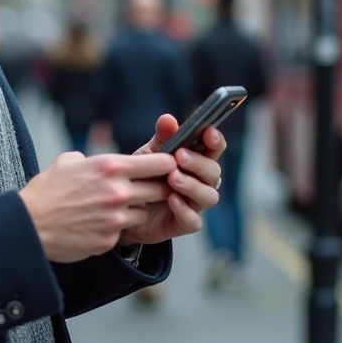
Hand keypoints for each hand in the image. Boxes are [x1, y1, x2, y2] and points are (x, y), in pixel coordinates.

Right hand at [19, 151, 175, 262]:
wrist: (29, 224)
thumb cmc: (46, 191)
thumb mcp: (68, 161)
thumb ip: (91, 159)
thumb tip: (97, 161)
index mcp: (110, 166)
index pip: (159, 163)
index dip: (166, 165)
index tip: (166, 167)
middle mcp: (118, 191)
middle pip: (160, 190)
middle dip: (158, 190)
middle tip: (151, 189)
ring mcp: (116, 218)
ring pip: (145, 213)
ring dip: (138, 211)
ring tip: (119, 208)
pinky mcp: (110, 239)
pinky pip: (125, 232)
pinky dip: (118, 228)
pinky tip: (101, 224)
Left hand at [118, 114, 225, 246]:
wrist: (125, 207)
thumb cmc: (144, 176)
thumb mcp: (149, 154)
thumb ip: (162, 138)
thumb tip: (168, 119)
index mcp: (196, 160)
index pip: (214, 149)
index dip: (215, 140)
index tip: (208, 132)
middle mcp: (201, 182)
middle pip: (214, 172)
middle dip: (199, 163)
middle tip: (179, 156)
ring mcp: (195, 204)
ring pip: (209, 196)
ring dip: (193, 186)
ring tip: (173, 178)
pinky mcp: (185, 223)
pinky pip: (194, 220)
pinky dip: (184, 210)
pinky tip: (172, 200)